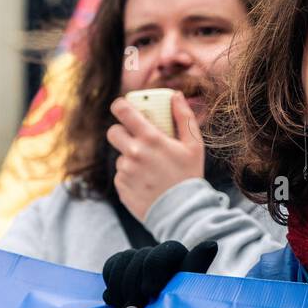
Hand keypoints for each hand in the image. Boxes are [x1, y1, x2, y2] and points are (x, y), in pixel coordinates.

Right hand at [102, 240, 218, 307]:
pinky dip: (111, 284)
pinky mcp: (123, 268)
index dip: (154, 268)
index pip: (168, 250)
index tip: (151, 292)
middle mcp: (162, 256)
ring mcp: (141, 260)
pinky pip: (111, 266)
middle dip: (134, 286)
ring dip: (120, 288)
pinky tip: (114, 302)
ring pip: (125, 259)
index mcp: (182, 260)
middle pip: (142, 256)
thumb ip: (194, 271)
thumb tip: (211, 244)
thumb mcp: (185, 297)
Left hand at [107, 93, 206, 222]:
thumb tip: (176, 95)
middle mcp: (133, 154)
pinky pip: (122, 175)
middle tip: (136, 138)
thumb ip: (184, 117)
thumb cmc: (190, 175)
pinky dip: (132, 176)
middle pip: (113, 132)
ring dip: (131, 157)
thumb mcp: (194, 145)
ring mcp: (125, 172)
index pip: (123, 111)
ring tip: (151, 168)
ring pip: (121, 156)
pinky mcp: (121, 187)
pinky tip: (148, 182)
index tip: (123, 107)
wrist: (183, 212)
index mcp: (150, 139)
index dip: (120, 105)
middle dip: (122, 132)